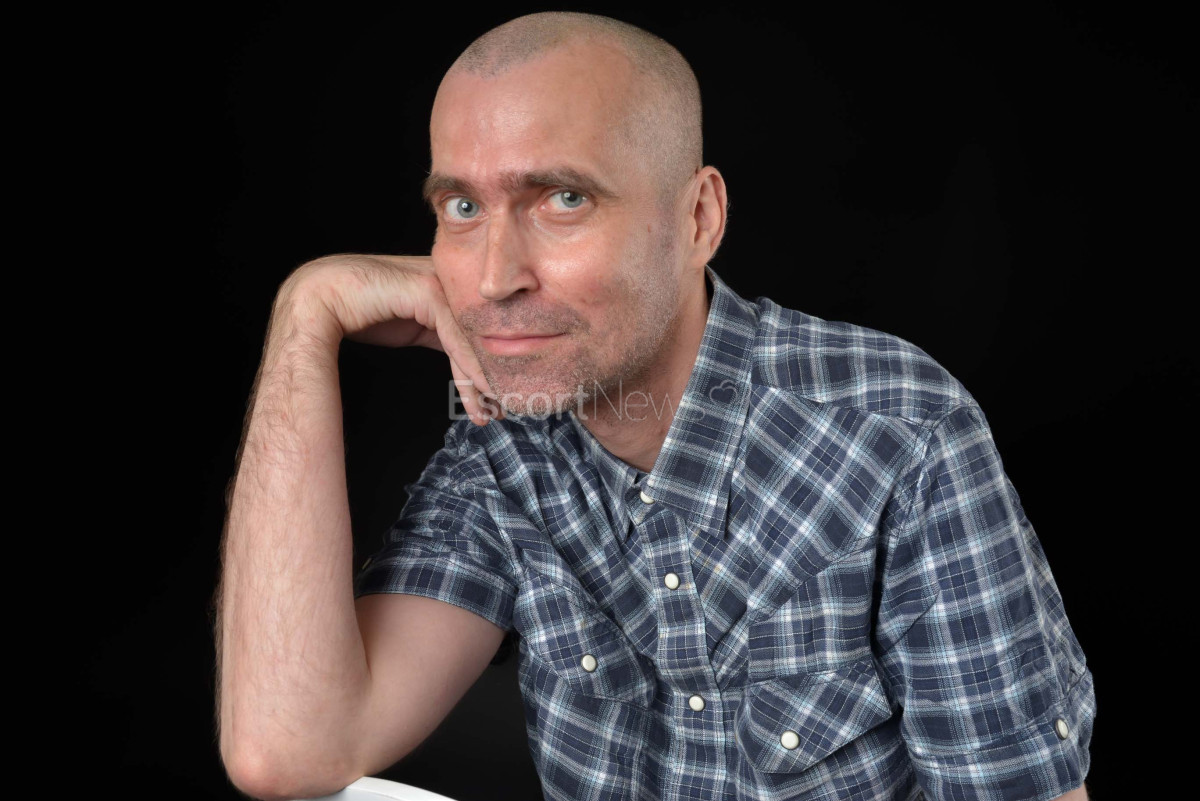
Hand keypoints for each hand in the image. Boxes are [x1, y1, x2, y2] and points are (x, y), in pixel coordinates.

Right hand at [276, 253, 498, 424]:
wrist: (317, 298)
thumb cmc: (357, 312)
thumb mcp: (411, 325)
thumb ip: (439, 331)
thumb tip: (465, 357)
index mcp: (446, 282)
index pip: (478, 327)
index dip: (488, 364)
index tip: (497, 399)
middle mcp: (448, 277)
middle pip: (481, 332)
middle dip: (493, 374)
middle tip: (505, 410)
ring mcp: (438, 280)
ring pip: (473, 337)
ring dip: (482, 379)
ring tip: (491, 412)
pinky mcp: (427, 290)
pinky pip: (457, 336)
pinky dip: (469, 369)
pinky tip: (478, 395)